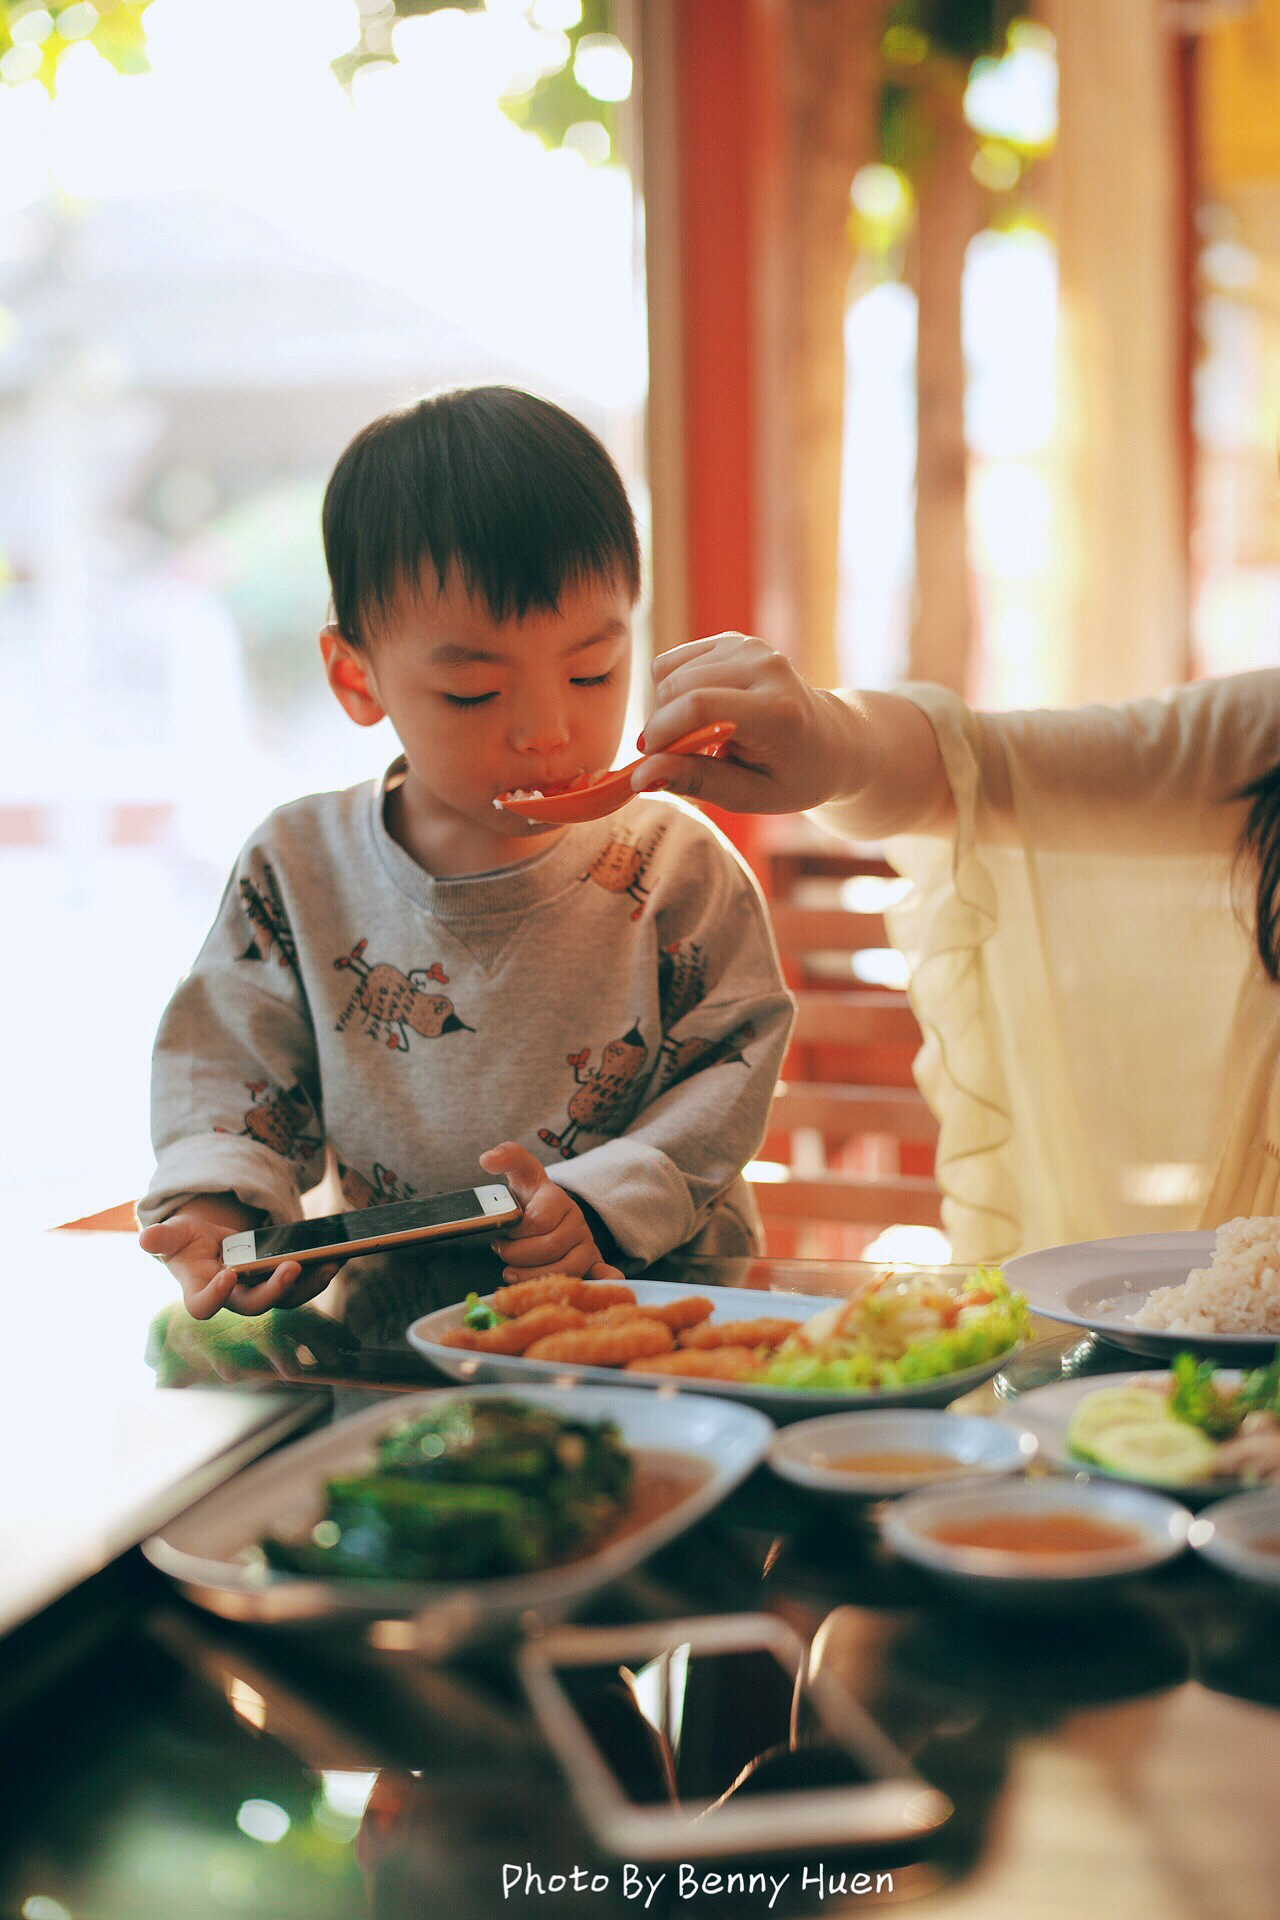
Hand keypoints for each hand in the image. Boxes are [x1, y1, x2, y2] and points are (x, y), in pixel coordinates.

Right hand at [139, 1206, 339, 1318]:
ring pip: (284, 1300)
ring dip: (307, 1284)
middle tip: (290, 1266)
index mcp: (199, 1291)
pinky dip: (317, 1274)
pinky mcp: (275, 1283)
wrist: (207, 1244)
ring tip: (326, 1263)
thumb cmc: (187, 1241)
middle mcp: (230, 1299)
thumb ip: (162, 1238)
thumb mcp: (173, 1234)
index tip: (226, 1274)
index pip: (203, 1307)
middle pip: (253, 1306)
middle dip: (273, 1289)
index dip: (214, 1297)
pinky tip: (335, 1258)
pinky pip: (300, 1287)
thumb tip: (145, 1238)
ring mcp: (256, 1292)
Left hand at [479, 1143, 622, 1280]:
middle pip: (550, 1248)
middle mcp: (577, 1221)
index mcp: (557, 1199)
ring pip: (566, 1269)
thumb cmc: (533, 1198)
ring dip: (534, 1276)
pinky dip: (601, 1282)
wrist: (550, 1212)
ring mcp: (586, 1243)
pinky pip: (603, 1275)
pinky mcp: (593, 1263)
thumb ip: (507, 1158)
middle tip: (503, 1253)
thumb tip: (487, 1158)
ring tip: (513, 1272)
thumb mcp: (521, 1174)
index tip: (503, 1233)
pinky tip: (591, 1287)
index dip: (515, 1232)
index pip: (538, 1220)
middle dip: (518, 1255)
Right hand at [630, 633, 854, 814]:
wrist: (831, 741)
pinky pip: (673, 661)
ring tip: (693, 738)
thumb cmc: (792, 777)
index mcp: (778, 711)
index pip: (700, 706)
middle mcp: (766, 668)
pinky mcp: (734, 641)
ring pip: (668, 671)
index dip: (662, 732)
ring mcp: (750, 648)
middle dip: (660, 725)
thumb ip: (697, 782)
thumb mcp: (751, 796)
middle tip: (674, 757)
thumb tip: (639, 778)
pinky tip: (697, 712)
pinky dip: (672, 690)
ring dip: (665, 709)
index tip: (648, 761)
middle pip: (677, 686)